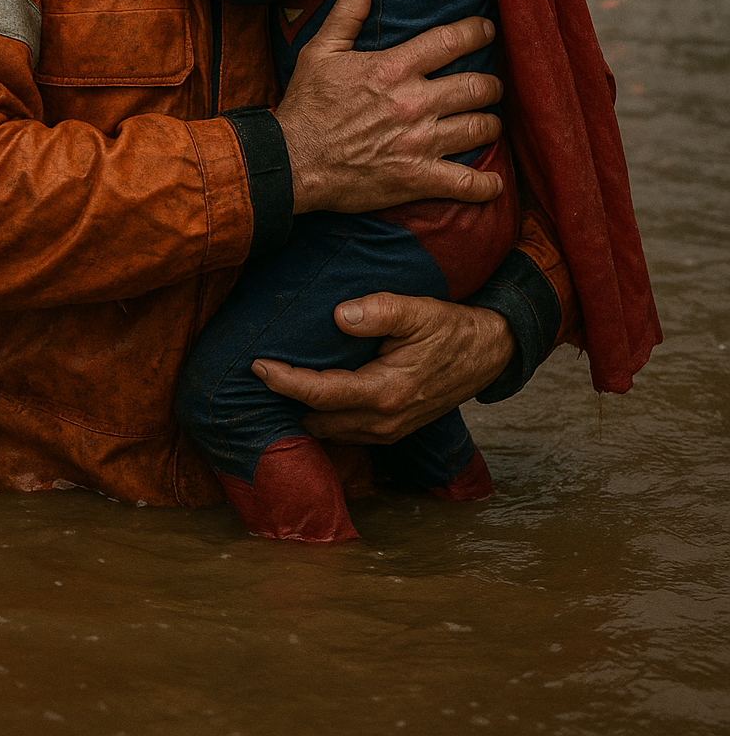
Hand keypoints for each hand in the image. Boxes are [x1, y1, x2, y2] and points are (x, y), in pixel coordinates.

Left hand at [252, 292, 515, 443]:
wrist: (487, 354)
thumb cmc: (450, 329)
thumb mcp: (417, 311)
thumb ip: (378, 312)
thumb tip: (339, 316)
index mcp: (385, 392)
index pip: (320, 394)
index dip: (284, 381)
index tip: (257, 366)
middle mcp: (384, 421)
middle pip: (317, 419)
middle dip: (288, 400)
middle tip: (263, 372)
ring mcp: (390, 432)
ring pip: (330, 432)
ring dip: (305, 411)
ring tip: (282, 383)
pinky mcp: (394, 432)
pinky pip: (347, 432)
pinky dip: (326, 418)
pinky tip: (315, 395)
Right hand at [274, 0, 503, 213]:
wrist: (292, 161)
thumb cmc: (306, 106)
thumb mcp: (319, 52)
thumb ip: (345, 15)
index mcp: (394, 68)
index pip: (451, 41)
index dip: (478, 32)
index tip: (488, 31)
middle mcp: (414, 103)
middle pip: (477, 87)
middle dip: (491, 85)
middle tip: (490, 87)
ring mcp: (419, 142)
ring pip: (480, 128)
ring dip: (490, 124)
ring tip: (488, 123)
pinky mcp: (417, 178)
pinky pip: (466, 183)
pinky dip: (486, 185)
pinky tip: (493, 183)